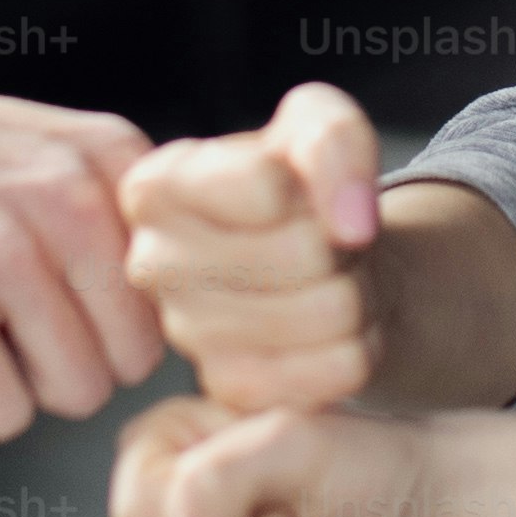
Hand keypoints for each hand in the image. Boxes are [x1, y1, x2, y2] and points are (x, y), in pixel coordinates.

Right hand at [0, 61, 163, 441]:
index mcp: (109, 156)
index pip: (181, 288)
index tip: (85, 307)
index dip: (131, 315)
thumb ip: (120, 208)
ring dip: (31, 386)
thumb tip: (188, 307)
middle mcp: (70, 196)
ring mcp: (4, 250)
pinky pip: (6, 412)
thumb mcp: (48, 144)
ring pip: (78, 392)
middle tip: (25, 330)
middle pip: (138, 356)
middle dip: (85, 361)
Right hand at [120, 81, 387, 408]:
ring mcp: (187, 337)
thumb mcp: (319, 126)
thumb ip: (333, 139)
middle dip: (341, 240)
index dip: (320, 181)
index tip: (308, 186)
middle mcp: (152, 264)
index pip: (267, 187)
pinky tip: (331, 327)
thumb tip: (352, 220)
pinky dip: (363, 342)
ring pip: (332, 311)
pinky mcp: (234, 390)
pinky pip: (343, 369)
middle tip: (326, 239)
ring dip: (359, 290)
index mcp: (154, 188)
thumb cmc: (304, 186)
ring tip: (330, 277)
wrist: (316, 264)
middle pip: (305, 252)